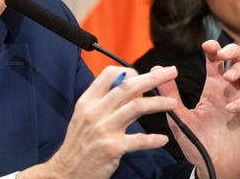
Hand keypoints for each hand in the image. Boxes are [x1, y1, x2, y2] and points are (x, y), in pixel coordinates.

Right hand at [19, 66, 178, 178]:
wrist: (66, 171)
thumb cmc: (79, 143)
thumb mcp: (84, 116)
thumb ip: (104, 101)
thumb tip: (127, 86)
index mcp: (88, 101)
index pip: (109, 75)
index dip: (129, 71)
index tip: (143, 75)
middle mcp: (95, 111)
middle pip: (128, 86)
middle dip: (153, 78)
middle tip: (171, 73)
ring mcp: (104, 129)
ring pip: (136, 107)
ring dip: (158, 103)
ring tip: (173, 103)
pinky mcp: (113, 148)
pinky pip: (138, 140)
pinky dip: (152, 139)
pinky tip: (162, 139)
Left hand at [158, 40, 239, 178]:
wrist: (213, 169)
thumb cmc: (198, 143)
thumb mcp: (179, 117)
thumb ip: (169, 94)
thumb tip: (156, 68)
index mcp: (213, 89)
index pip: (217, 61)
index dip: (214, 48)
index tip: (206, 44)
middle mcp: (230, 92)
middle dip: (234, 51)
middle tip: (221, 54)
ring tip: (227, 78)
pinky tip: (231, 109)